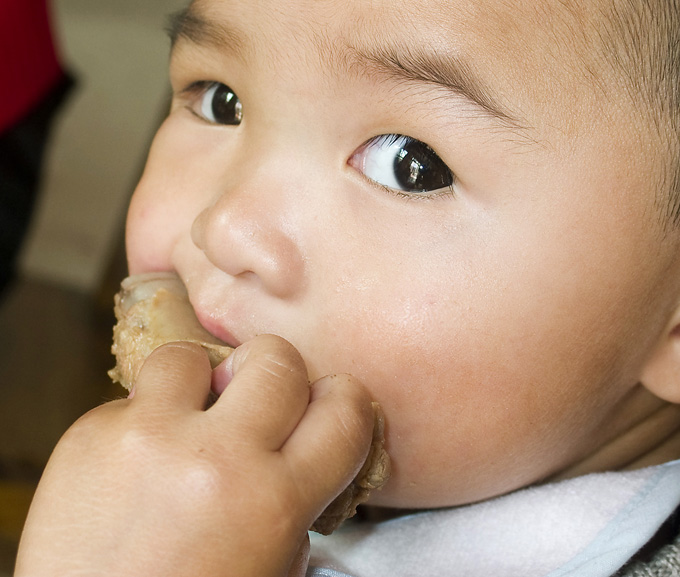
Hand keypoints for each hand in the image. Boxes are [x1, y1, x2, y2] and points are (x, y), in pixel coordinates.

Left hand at [15, 335, 373, 576]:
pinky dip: (144, 420)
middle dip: (274, 373)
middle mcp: (214, 458)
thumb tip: (300, 449)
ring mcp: (147, 438)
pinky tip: (134, 464)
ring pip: (192, 354)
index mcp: (274, 501)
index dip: (344, 401)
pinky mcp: (88, 435)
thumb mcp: (272, 569)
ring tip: (187, 420)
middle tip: (257, 401)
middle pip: (275, 357)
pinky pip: (134, 397)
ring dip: (199, 380)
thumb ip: (296, 503)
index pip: (345, 409)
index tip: (327, 406)